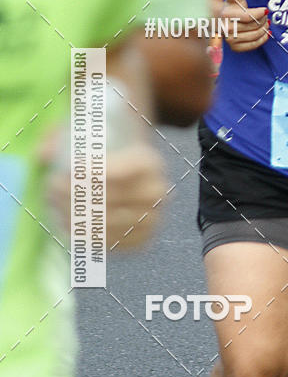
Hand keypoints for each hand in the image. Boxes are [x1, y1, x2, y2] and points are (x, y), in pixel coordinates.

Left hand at [43, 133, 166, 250]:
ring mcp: (152, 219)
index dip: (90, 174)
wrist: (135, 172)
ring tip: (56, 207)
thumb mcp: (89, 133)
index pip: (117, 172)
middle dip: (76, 196)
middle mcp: (155, 193)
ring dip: (77, 218)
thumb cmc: (110, 150)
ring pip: (108, 224)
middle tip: (52, 188)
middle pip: (109, 200)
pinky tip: (68, 226)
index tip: (64, 171)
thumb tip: (43, 155)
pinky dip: (86, 237)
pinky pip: (112, 243)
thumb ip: (65, 137)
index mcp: (148, 163)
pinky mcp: (142, 239)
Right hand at [218, 0, 268, 52]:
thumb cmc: (231, 9)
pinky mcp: (235, 48)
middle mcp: (227, 29)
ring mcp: (230, 39)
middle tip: (266, 17)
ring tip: (266, 24)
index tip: (265, 10)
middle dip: (263, 20)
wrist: (223, 22)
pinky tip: (266, 34)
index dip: (259, 13)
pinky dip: (262, 40)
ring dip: (264, 29)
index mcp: (225, 15)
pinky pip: (252, 45)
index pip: (247, 16)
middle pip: (253, 25)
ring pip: (254, 35)